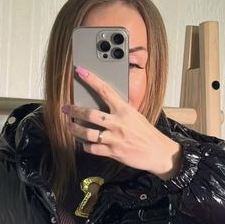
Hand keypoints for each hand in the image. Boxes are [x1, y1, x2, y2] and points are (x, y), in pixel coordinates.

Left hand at [62, 65, 181, 177]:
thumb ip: (119, 111)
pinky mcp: (113, 152)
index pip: (105, 90)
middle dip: (74, 110)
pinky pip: (93, 149)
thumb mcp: (135, 116)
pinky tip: (84, 143)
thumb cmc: (146, 133)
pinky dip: (85, 146)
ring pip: (87, 133)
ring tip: (69, 126)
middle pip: (90, 114)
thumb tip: (103, 106)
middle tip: (65, 108)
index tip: (79, 71)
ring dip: (74, 129)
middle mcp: (118, 123)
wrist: (159, 152)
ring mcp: (115, 138)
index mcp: (124, 110)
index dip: (90, 79)